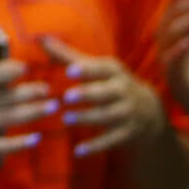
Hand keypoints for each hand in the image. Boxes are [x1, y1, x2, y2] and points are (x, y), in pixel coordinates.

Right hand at [0, 44, 52, 164]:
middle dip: (31, 92)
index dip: (9, 70)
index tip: (24, 68)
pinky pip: (0, 147)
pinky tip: (35, 139)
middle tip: (47, 90)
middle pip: (6, 96)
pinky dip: (20, 144)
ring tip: (50, 107)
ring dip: (33, 112)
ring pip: (8, 119)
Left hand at [41, 37, 166, 156]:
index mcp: (114, 72)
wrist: (149, 110)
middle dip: (89, 94)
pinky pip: (111, 140)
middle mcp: (124, 90)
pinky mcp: (127, 132)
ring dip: (89, 118)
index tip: (69, 70)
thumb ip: (66, 55)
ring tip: (67, 119)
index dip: (87, 69)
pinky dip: (95, 146)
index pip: (102, 68)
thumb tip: (39, 37)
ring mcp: (127, 112)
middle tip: (67, 96)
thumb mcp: (95, 67)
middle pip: (107, 92)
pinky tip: (78, 151)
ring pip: (108, 116)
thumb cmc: (109, 82)